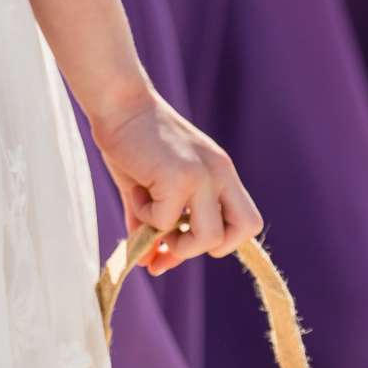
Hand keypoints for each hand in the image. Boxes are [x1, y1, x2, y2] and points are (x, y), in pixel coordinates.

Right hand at [91, 87, 261, 275]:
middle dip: (209, 247)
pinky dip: (145, 217)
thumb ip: (158, 226)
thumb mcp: (153, 189)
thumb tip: (150, 264)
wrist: (118, 103)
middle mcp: (220, 173)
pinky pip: (165, 222)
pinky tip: (137, 191)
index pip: (248, 221)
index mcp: (221, 173)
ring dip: (175, 241)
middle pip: (243, 231)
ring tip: (150, 215)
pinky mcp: (180, 176)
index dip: (223, 240)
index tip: (186, 239)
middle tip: (174, 236)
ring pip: (208, 238)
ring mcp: (203, 174)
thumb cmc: (132, 144)